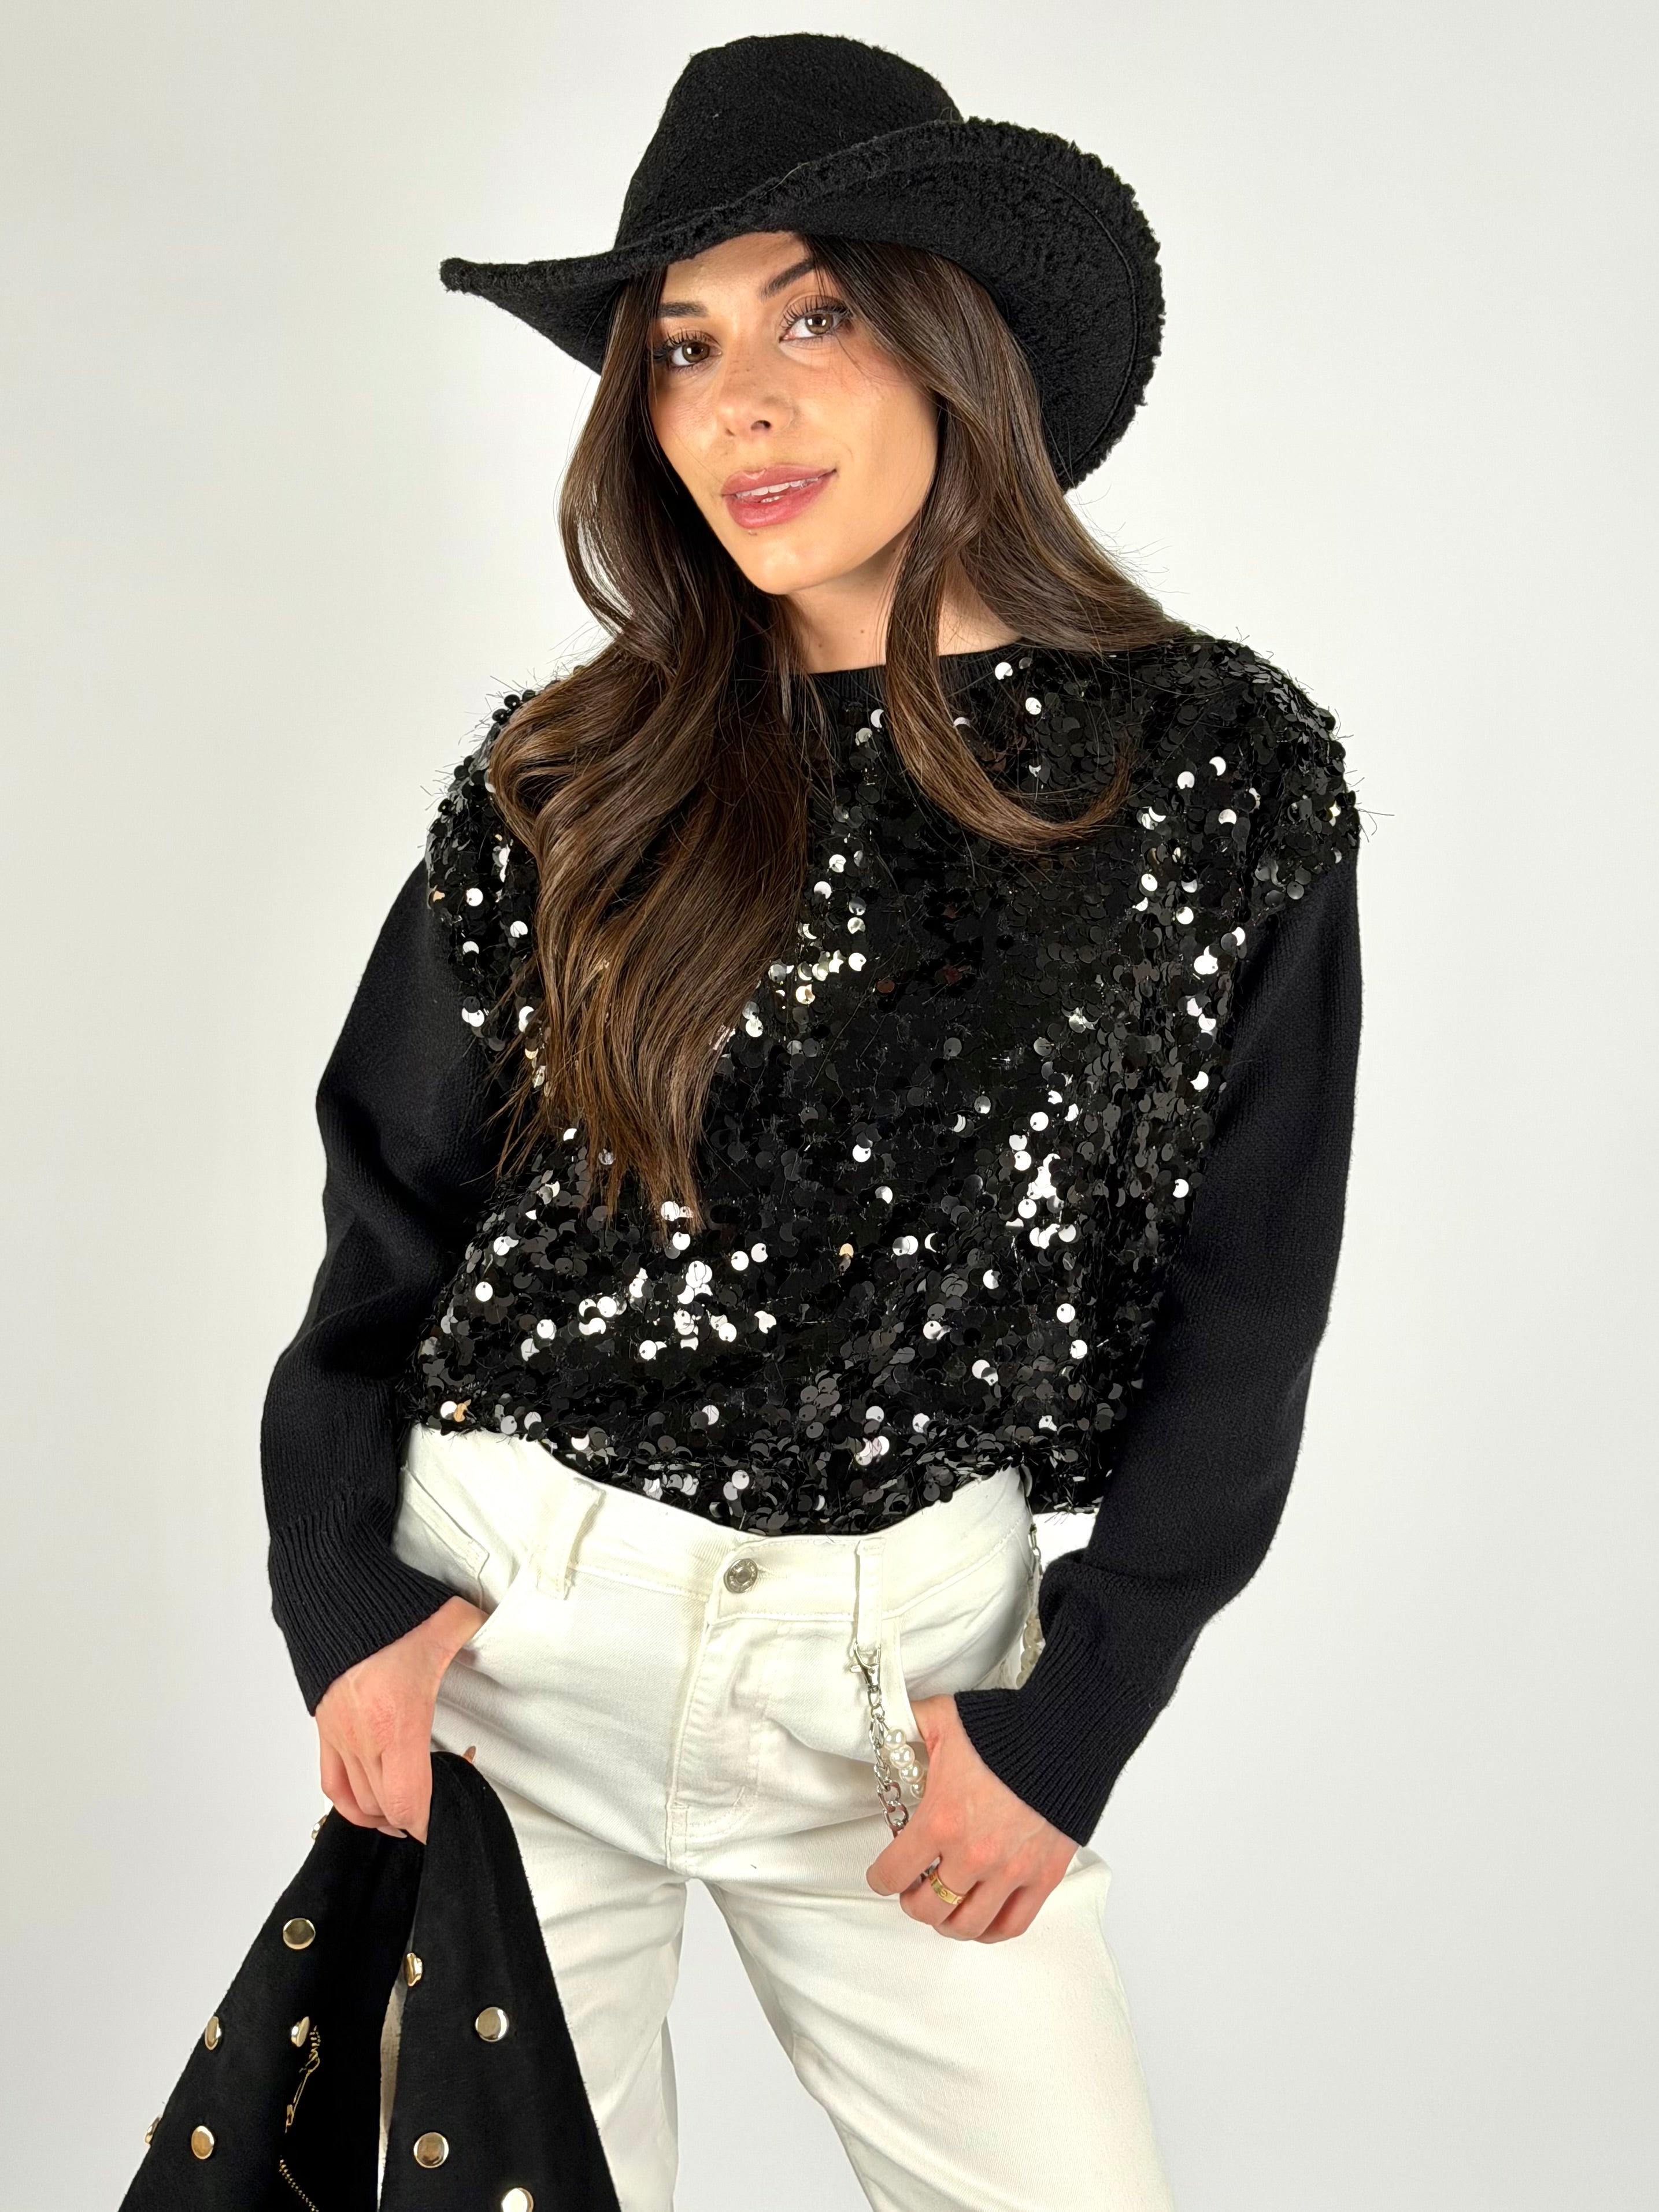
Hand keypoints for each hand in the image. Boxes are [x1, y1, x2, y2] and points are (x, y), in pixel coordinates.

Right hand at [314, 1595, 486, 1842]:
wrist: (333, 1597)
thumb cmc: (386, 1614)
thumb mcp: (447, 1620)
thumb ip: (478, 1627)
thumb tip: (501, 1622)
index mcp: (397, 1721)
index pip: (407, 1800)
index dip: (426, 1824)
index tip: (444, 1825)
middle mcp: (364, 1737)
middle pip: (385, 1808)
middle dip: (414, 1819)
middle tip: (439, 1808)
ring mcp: (341, 1736)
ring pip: (359, 1801)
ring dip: (385, 1815)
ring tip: (409, 1813)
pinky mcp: (325, 1729)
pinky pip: (332, 1784)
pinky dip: (350, 1804)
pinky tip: (369, 1807)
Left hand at [865, 1693, 1077, 1941]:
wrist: (1063, 1733)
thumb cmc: (1005, 1728)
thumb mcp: (942, 1718)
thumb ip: (905, 1724)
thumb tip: (884, 1721)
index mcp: (941, 1820)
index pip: (893, 1873)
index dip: (880, 1877)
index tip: (882, 1875)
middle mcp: (973, 1855)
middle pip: (927, 1908)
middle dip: (912, 1902)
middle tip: (913, 1888)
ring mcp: (1010, 1871)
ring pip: (967, 1925)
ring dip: (948, 1921)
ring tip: (944, 1907)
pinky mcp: (1043, 1876)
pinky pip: (1012, 1924)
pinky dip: (991, 1931)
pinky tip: (980, 1919)